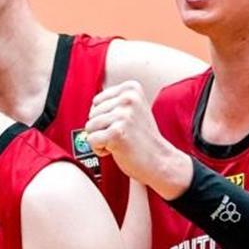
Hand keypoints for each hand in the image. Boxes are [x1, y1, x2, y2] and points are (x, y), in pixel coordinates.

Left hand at [85, 81, 191, 199]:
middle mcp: (127, 99)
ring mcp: (123, 115)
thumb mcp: (132, 109)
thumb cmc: (143, 138)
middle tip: (123, 134)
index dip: (105, 117)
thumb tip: (91, 105)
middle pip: (91, 114)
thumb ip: (113, 102)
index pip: (97, 101)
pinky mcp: (116, 133)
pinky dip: (100, 149)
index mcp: (131, 88)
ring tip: (121, 141)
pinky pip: (91, 140)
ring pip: (89, 127)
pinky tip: (117, 149)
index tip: (123, 124)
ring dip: (101, 139)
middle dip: (102, 128)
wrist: (159, 160)